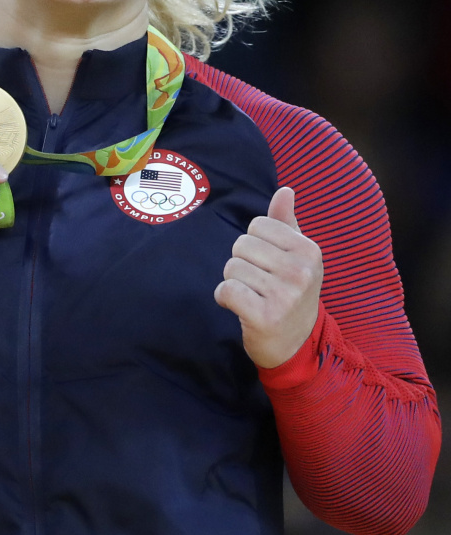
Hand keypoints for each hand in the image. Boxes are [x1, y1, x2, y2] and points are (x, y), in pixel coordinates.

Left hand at [214, 186, 322, 368]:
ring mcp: (285, 295)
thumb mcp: (296, 257)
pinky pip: (227, 290)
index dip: (254, 245)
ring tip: (252, 296)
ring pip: (232, 267)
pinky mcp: (265, 316)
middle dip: (241, 263)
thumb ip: (286, 223)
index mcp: (309, 251)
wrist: (296, 344)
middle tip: (258, 284)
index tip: (267, 265)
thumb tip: (285, 190)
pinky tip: (239, 307)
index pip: (258, 225)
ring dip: (233, 282)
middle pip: (242, 245)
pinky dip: (224, 298)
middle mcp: (301, 271)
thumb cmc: (290, 293)